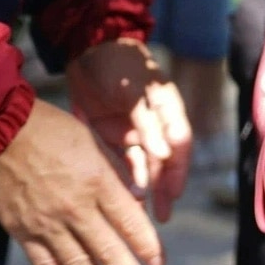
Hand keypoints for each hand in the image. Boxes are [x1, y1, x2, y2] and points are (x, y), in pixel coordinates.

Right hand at [0, 97, 162, 264]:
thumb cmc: (48, 126)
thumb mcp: (90, 138)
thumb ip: (113, 169)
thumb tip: (135, 196)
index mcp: (96, 180)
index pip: (129, 221)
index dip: (147, 245)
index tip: (158, 263)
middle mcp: (75, 207)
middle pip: (108, 250)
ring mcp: (47, 222)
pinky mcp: (22, 230)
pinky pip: (45, 264)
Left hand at [68, 39, 193, 221]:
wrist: (85, 48)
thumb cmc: (115, 63)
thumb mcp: (132, 89)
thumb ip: (146, 122)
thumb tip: (164, 156)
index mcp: (166, 108)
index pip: (180, 143)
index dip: (179, 169)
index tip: (174, 193)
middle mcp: (153, 124)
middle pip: (163, 161)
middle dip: (164, 188)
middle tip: (162, 216)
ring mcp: (132, 131)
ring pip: (142, 166)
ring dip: (143, 188)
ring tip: (139, 214)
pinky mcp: (110, 136)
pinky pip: (120, 163)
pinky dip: (122, 180)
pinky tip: (121, 199)